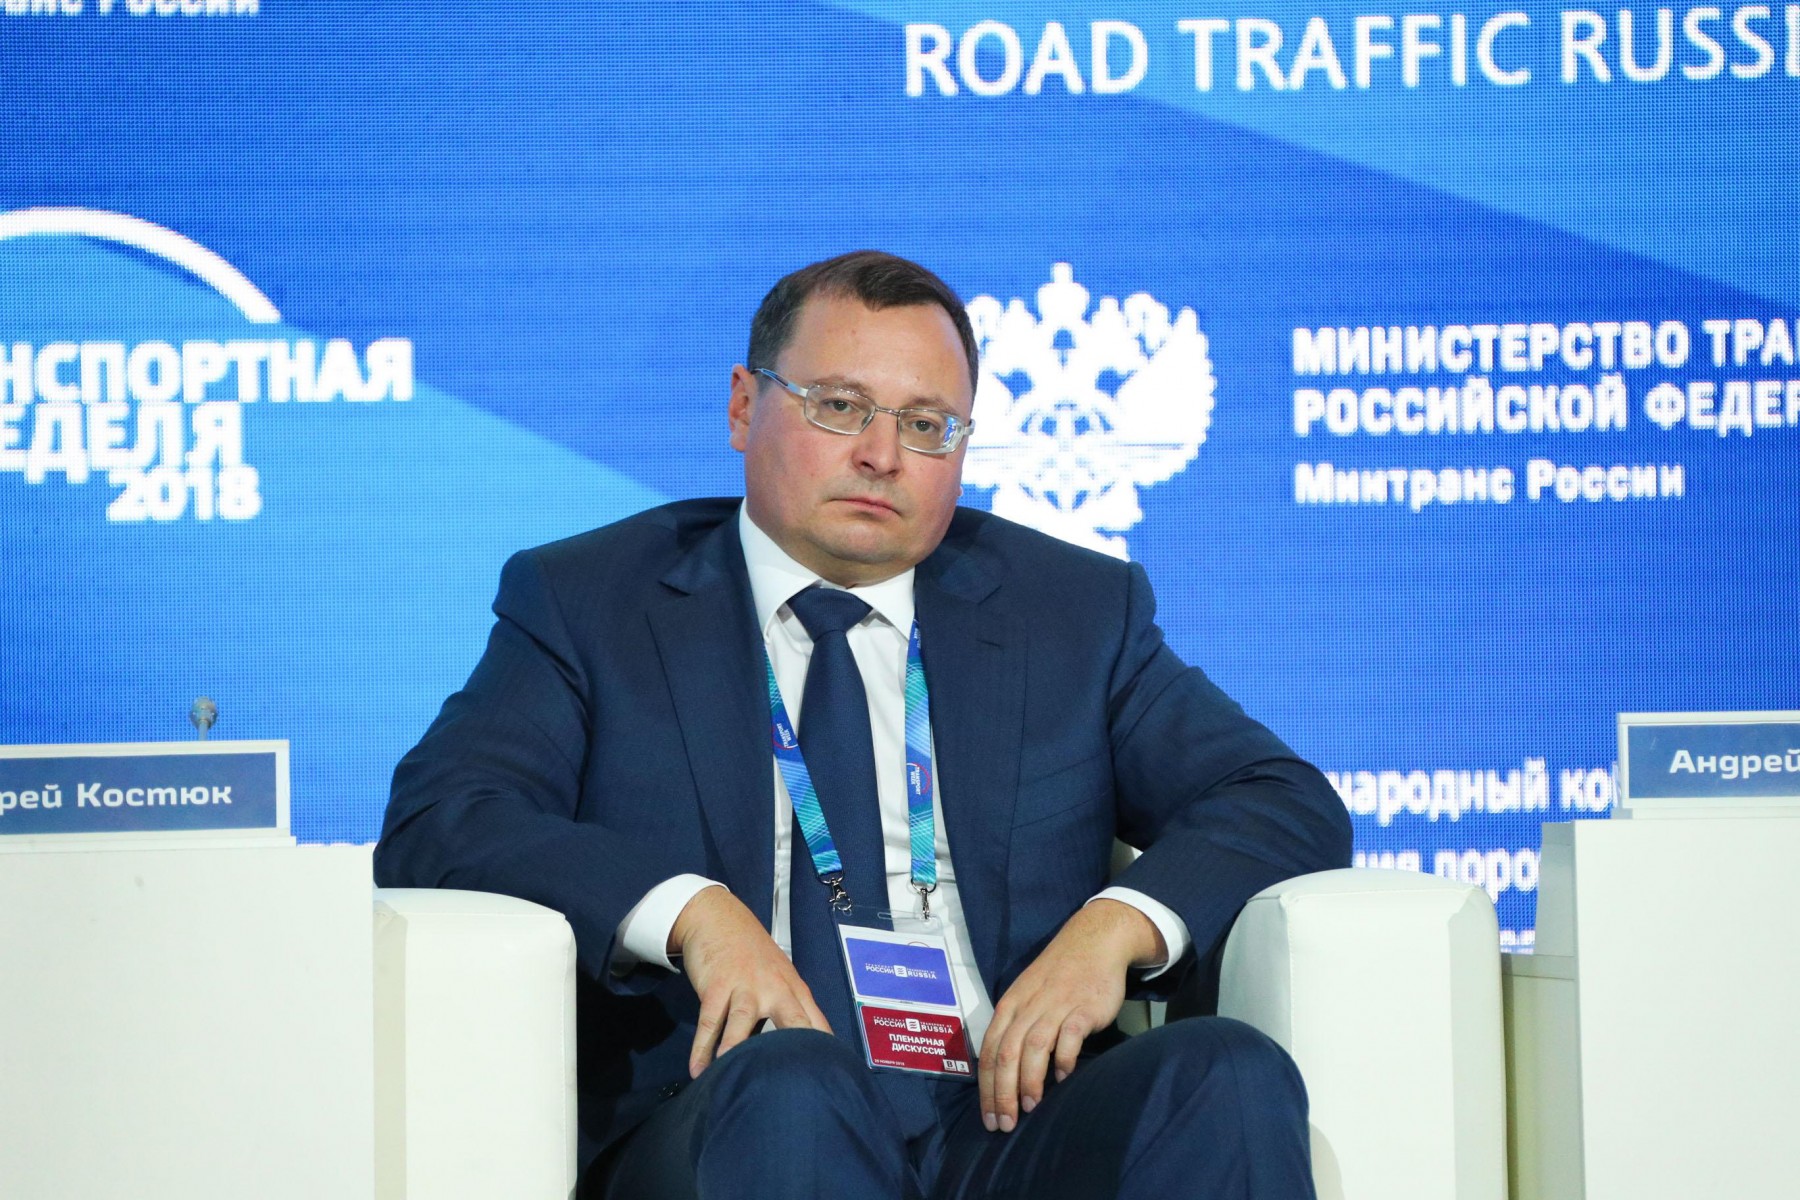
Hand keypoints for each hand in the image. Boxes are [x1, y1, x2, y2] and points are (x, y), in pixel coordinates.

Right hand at [669, 886, 831, 1077]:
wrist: (719, 918)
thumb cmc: (753, 955)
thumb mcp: (779, 979)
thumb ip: (791, 1011)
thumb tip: (799, 1054)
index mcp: (794, 990)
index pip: (817, 1023)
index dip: (825, 1050)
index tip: (829, 1078)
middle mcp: (775, 989)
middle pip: (793, 1020)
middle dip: (797, 1047)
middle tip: (797, 1079)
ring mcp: (745, 986)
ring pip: (745, 1020)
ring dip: (737, 1047)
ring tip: (733, 1072)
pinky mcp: (716, 986)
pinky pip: (710, 1022)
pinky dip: (702, 1048)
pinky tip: (698, 1070)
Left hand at [978, 898, 1165, 1132]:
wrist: (1093, 941)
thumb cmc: (1058, 976)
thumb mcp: (1026, 997)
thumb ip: (1016, 1030)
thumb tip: (1006, 1076)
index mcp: (1009, 1007)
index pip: (989, 1052)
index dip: (987, 1089)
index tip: (989, 1119)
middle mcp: (1027, 1007)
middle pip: (1006, 1054)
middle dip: (1002, 1094)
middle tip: (1005, 1125)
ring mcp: (1056, 1006)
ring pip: (1033, 1047)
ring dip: (1029, 1080)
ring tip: (1029, 1108)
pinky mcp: (1083, 1007)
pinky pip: (1069, 1036)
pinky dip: (1064, 1059)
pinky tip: (1064, 1079)